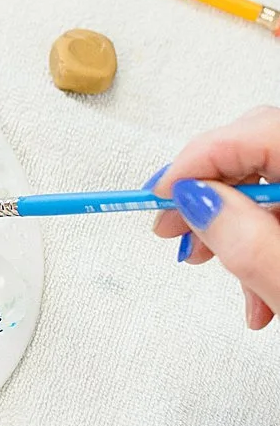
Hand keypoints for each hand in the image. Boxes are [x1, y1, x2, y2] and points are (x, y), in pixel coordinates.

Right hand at [151, 106, 279, 327]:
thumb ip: (246, 240)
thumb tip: (197, 201)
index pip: (252, 132)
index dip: (195, 163)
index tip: (158, 200)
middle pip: (256, 150)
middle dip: (211, 195)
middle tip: (174, 234)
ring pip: (268, 184)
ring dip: (235, 230)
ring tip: (224, 278)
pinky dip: (263, 243)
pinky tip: (261, 293)